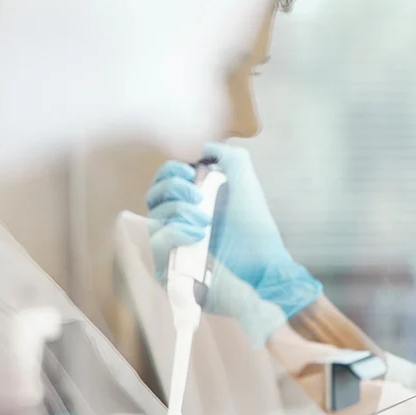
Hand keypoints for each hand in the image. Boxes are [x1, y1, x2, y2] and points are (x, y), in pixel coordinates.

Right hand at [146, 143, 322, 340]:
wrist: (262, 267)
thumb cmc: (255, 230)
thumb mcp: (247, 184)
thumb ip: (230, 157)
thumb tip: (205, 147)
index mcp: (195, 202)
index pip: (165, 180)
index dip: (171, 171)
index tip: (190, 172)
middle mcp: (181, 222)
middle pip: (153, 196)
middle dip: (172, 187)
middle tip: (198, 196)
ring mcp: (174, 245)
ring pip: (154, 217)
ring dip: (179, 210)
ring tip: (205, 220)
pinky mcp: (169, 267)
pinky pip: (156, 241)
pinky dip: (175, 231)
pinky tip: (197, 234)